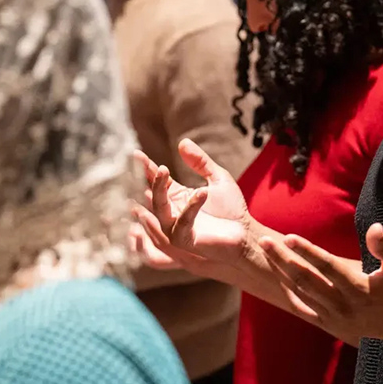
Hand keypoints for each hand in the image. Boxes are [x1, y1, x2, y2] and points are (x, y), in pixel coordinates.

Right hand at [131, 139, 252, 277]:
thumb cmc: (232, 210)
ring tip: (163, 170)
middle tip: (150, 162)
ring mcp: (177, 228)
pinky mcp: (186, 241)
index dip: (147, 168)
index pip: (159, 181)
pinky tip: (201, 192)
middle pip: (155, 195)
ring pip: (160, 210)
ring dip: (159, 190)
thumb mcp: (218, 179)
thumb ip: (201, 162)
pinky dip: (190, 207)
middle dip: (151, 179)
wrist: (247, 234)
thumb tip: (182, 142)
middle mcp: (173, 213)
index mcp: (178, 198)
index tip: (136, 154)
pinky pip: (182, 223)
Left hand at [258, 225, 382, 346]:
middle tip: (263, 241)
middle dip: (283, 260)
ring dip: (281, 273)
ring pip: (301, 293)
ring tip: (265, 253)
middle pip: (306, 280)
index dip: (307, 251)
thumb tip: (375, 228)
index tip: (288, 236)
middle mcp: (344, 306)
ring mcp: (335, 318)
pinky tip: (276, 277)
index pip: (328, 267)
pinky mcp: (330, 325)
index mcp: (360, 289)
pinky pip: (303, 309)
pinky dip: (288, 293)